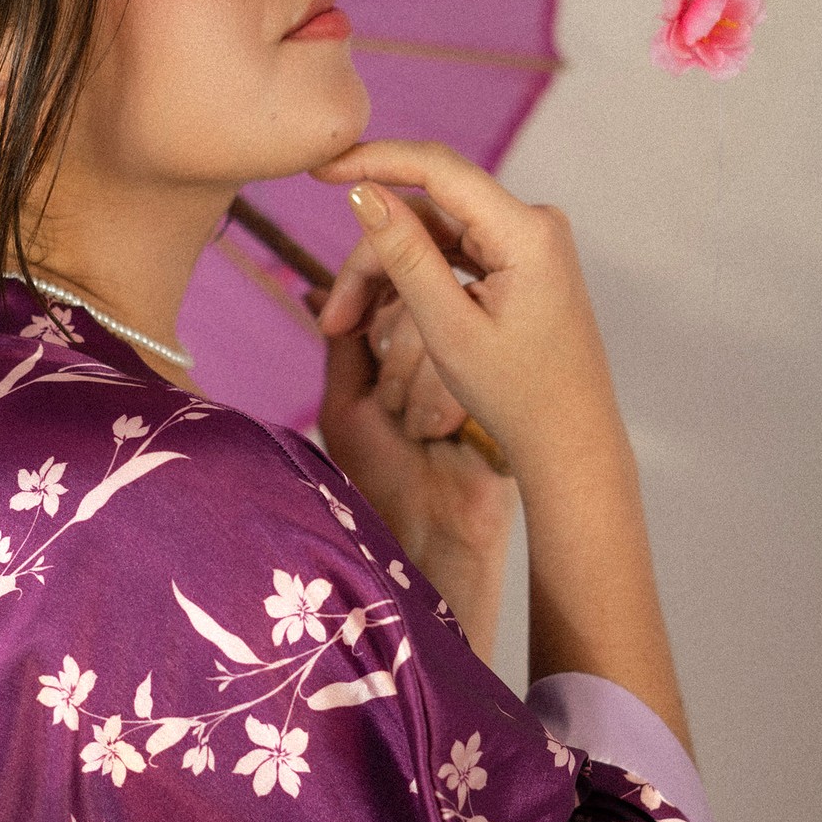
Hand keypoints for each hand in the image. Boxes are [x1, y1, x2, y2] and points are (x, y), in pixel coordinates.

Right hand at [309, 139, 624, 481]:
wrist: (568, 442)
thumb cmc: (518, 396)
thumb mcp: (448, 328)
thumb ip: (406, 255)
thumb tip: (364, 192)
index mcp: (526, 232)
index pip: (438, 169)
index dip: (374, 161)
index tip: (320, 169)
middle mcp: (532, 224)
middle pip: (428, 212)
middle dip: (372, 256)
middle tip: (333, 316)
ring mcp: (527, 243)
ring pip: (433, 236)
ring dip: (386, 273)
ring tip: (347, 326)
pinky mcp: (519, 263)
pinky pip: (452, 254)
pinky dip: (413, 279)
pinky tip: (381, 314)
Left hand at [311, 284, 516, 659]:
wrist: (427, 529)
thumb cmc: (380, 474)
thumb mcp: (345, 404)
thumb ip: (343, 344)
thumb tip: (319, 292)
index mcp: (408, 347)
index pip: (396, 292)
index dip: (378, 315)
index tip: (365, 355)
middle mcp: (446, 348)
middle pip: (419, 305)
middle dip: (394, 363)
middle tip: (393, 414)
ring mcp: (478, 366)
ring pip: (441, 330)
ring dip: (414, 389)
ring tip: (415, 433)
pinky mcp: (502, 389)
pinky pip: (467, 361)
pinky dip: (439, 403)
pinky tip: (440, 435)